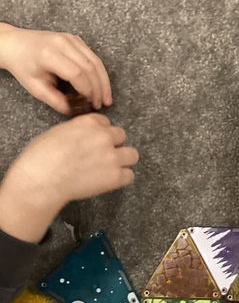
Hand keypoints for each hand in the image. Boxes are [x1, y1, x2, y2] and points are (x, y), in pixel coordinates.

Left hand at [0, 23, 111, 114]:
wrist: (15, 44)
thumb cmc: (23, 65)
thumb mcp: (35, 88)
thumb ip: (56, 101)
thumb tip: (75, 111)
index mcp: (49, 55)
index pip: (77, 74)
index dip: (87, 91)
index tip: (89, 104)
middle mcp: (62, 43)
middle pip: (90, 67)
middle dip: (99, 88)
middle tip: (100, 104)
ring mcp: (71, 39)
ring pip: (96, 62)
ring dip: (104, 81)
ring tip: (106, 98)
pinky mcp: (76, 39)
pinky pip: (93, 57)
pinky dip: (99, 73)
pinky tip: (101, 86)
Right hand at [0, 115, 137, 242]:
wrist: (43, 179)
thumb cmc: (42, 156)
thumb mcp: (59, 132)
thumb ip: (78, 131)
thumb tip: (84, 138)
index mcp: (89, 123)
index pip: (106, 123)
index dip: (101, 132)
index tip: (95, 141)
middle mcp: (104, 137)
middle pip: (121, 136)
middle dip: (113, 144)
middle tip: (102, 155)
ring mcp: (112, 157)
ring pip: (132, 154)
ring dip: (124, 160)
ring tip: (112, 168)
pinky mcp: (116, 176)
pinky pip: (129, 175)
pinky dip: (122, 178)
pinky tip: (110, 180)